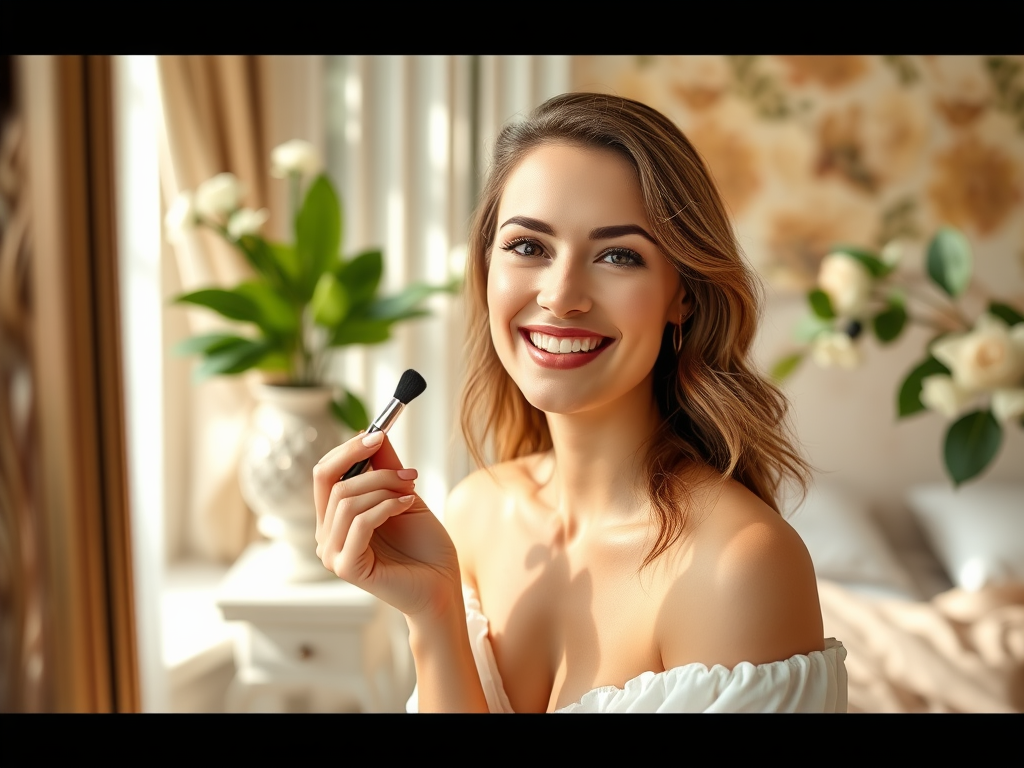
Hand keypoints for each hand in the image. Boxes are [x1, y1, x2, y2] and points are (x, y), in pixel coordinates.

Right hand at [313, 431, 461, 619]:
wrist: (442, 585)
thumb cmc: (425, 545)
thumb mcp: (403, 495)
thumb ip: (385, 466)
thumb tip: (372, 431)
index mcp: (334, 519)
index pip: (324, 474)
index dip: (347, 450)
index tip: (377, 433)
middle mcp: (327, 536)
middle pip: (329, 481)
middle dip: (367, 465)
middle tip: (402, 466)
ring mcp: (333, 553)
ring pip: (347, 500)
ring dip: (384, 487)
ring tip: (411, 491)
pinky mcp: (347, 567)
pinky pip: (359, 522)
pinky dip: (386, 506)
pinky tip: (407, 504)